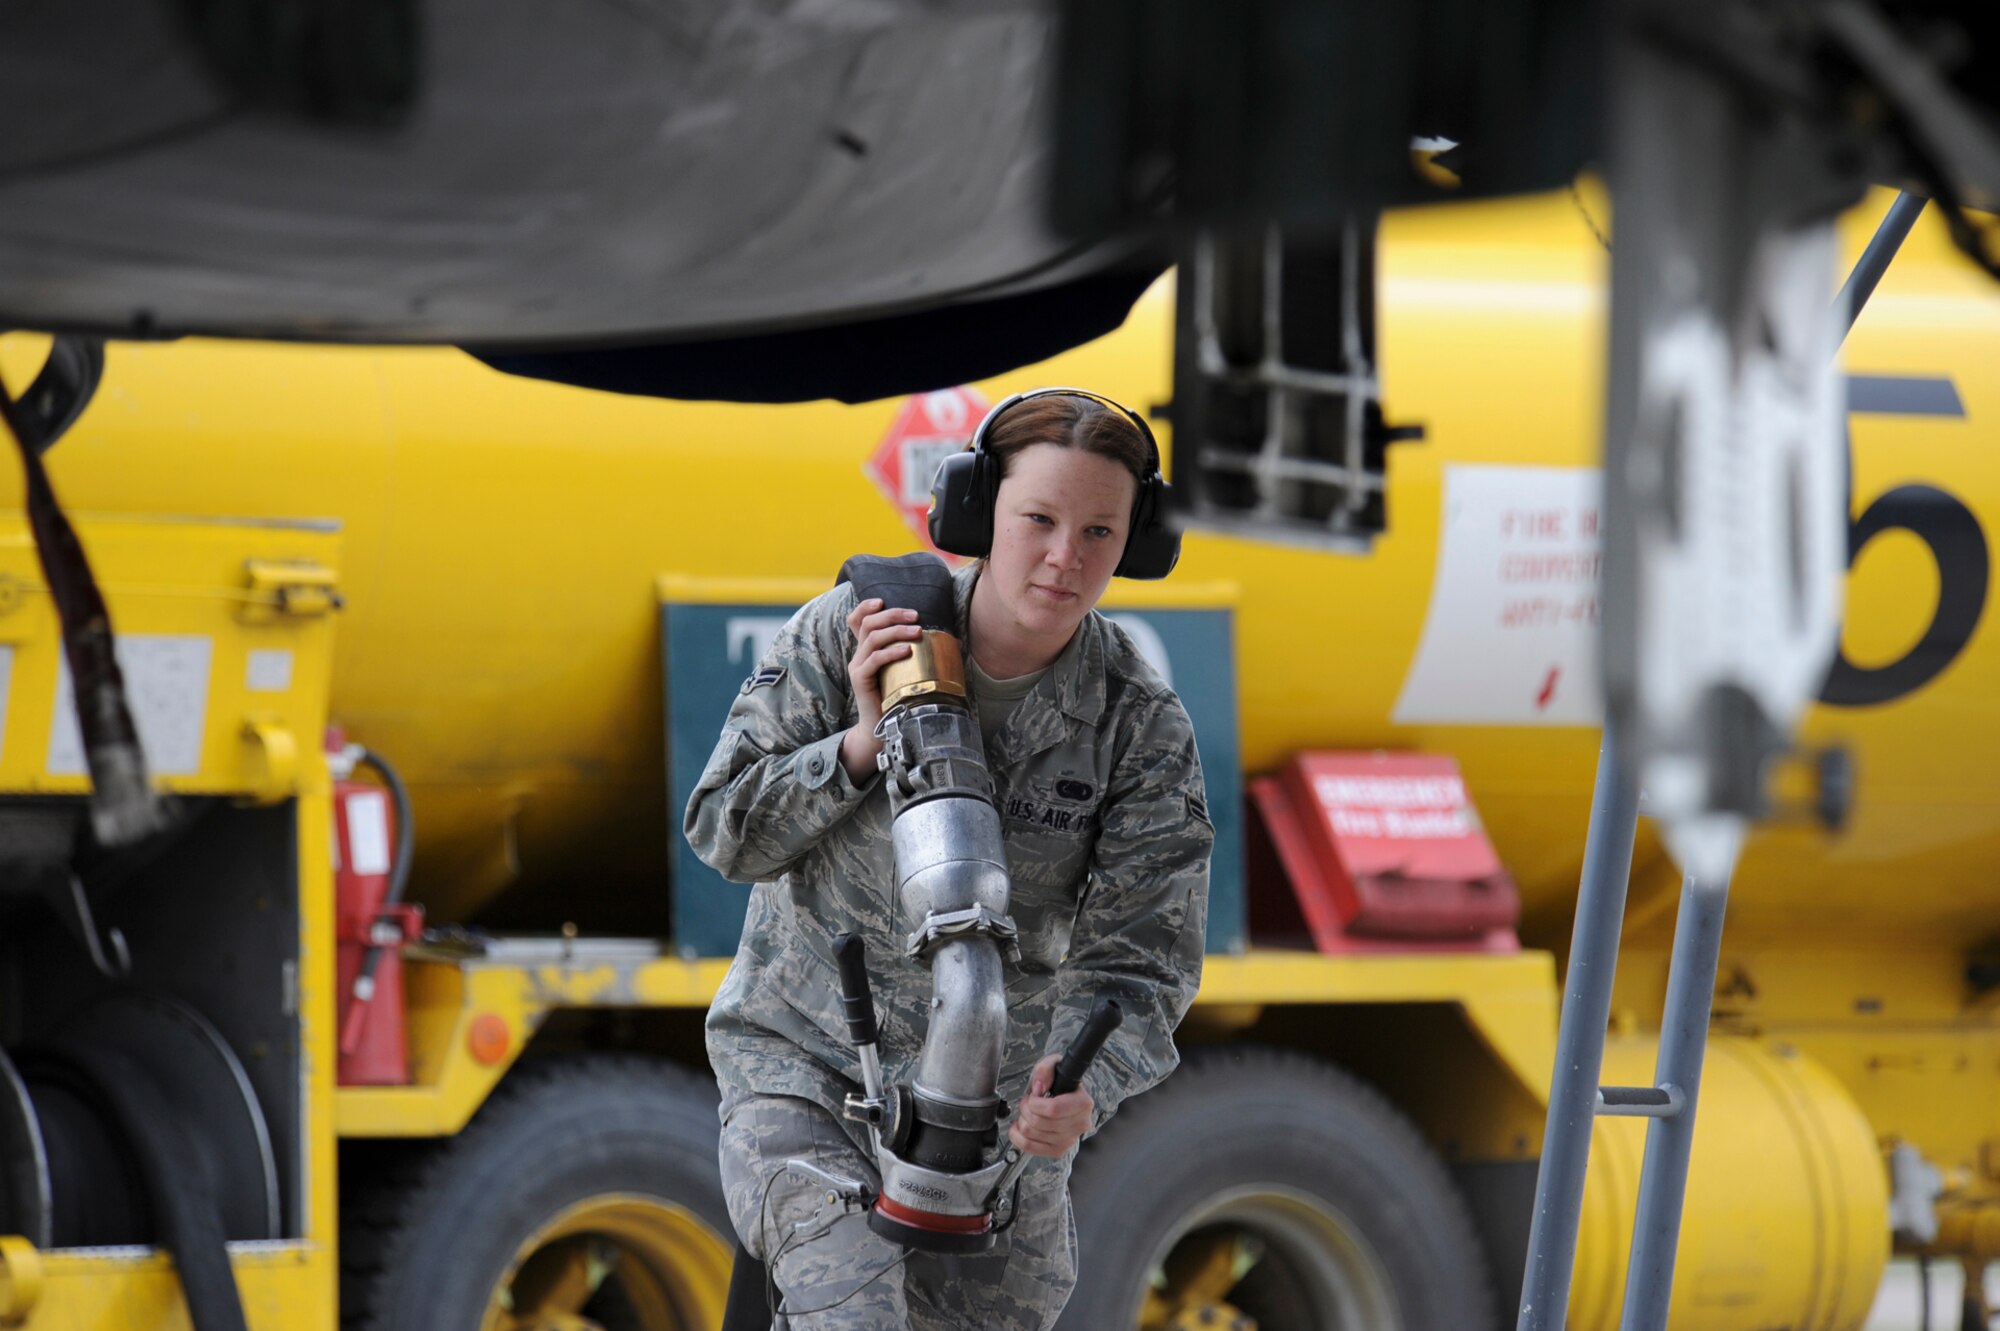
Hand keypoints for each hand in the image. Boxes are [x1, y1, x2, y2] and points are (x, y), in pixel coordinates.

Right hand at [838, 598, 921, 782]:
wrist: (881, 728)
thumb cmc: (896, 698)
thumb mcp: (904, 671)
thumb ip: (912, 654)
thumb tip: (947, 639)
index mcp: (866, 650)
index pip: (856, 620)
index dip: (865, 606)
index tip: (883, 600)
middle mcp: (858, 655)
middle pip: (868, 623)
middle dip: (892, 614)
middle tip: (915, 615)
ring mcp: (857, 666)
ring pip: (872, 637)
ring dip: (897, 630)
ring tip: (918, 631)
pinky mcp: (860, 679)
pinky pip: (874, 659)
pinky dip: (891, 652)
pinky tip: (907, 650)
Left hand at [1007, 1053, 1092, 1158]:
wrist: (1068, 1099)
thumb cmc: (1062, 1084)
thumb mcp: (1055, 1066)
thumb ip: (1045, 1069)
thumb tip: (1039, 1085)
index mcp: (1083, 1103)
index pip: (1053, 1109)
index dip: (1036, 1102)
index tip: (1034, 1094)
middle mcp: (1079, 1124)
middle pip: (1039, 1122)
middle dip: (1025, 1108)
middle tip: (1028, 1102)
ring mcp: (1069, 1139)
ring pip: (1032, 1134)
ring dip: (1022, 1120)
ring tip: (1027, 1112)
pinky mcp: (1058, 1150)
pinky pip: (1029, 1147)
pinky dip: (1018, 1136)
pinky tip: (1020, 1126)